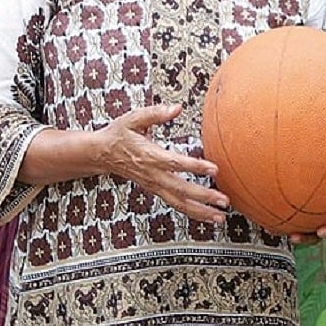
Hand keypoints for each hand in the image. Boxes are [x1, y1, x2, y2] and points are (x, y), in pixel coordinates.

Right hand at [97, 103, 228, 222]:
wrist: (101, 153)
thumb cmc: (119, 134)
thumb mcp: (133, 118)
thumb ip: (155, 114)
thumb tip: (176, 108)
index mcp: (150, 156)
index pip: (175, 163)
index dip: (195, 167)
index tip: (214, 169)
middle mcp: (153, 175)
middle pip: (181, 190)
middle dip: (204, 197)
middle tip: (224, 200)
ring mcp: (154, 185)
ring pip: (178, 203)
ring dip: (200, 211)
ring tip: (220, 217)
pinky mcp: (155, 190)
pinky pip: (175, 204)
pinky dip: (192, 212)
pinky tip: (207, 216)